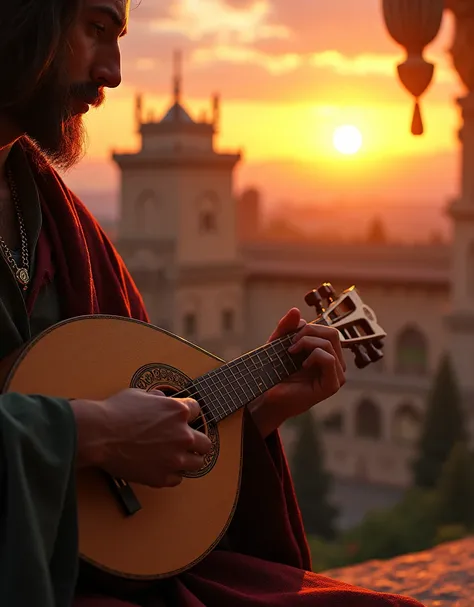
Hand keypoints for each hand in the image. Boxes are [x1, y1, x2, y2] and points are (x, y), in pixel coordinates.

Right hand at [71, 389, 211, 487]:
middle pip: (205, 442)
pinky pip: (177, 479)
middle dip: (196, 441)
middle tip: (186, 443)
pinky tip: (162, 468)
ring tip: (177, 458)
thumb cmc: (116, 412)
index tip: (183, 418)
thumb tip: (160, 398)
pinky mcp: (162, 476)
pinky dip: (171, 474)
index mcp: (178, 411)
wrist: (99, 435)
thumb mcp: (139, 394)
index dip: (188, 413)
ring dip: (188, 459)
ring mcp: (174, 458)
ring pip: (197, 463)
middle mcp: (182, 435)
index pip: (196, 410)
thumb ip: (156, 398)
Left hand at [251, 308, 345, 434]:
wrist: (268, 397)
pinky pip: (329, 359)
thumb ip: (286, 327)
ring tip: (292, 352)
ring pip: (329, 343)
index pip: (328, 330)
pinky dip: (314, 355)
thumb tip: (296, 310)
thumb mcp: (278, 344)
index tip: (290, 337)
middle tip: (291, 343)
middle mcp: (336, 363)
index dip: (309, 327)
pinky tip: (302, 364)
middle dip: (309, 332)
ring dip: (307, 342)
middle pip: (332, 333)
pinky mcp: (332, 385)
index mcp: (328, 353)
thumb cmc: (276, 373)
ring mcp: (336, 375)